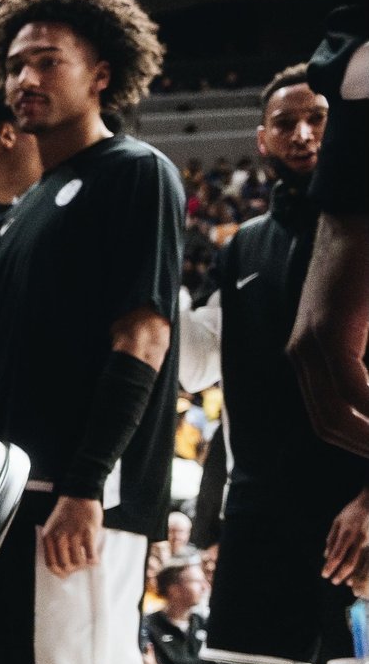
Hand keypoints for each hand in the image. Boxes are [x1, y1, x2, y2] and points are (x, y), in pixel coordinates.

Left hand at [40, 496, 102, 576]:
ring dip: (84, 565)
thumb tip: (60, 563)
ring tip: (87, 560)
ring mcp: (74, 536)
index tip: (65, 574)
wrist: (78, 496)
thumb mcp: (51, 528)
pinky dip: (93, 560)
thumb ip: (53, 543)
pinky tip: (95, 559)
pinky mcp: (88, 533)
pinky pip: (90, 554)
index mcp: (48, 538)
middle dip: (73, 569)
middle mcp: (59, 538)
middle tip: (79, 566)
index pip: (51, 564)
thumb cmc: (66, 513)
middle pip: (65, 565)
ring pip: (78, 562)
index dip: (59, 572)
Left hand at [290, 211, 368, 457]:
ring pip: (336, 415)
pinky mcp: (329, 331)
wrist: (360, 217)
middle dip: (365, 447)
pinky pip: (353, 388)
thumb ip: (366, 363)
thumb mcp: (368, 325)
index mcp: (310, 357)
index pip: (327, 419)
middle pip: (327, 426)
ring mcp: (310, 344)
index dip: (358, 442)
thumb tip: (368, 396)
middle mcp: (302, 355)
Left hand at [327, 491, 368, 585]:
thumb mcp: (338, 521)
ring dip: (355, 575)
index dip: (330, 567)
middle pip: (350, 562)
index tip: (325, 575)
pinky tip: (361, 575)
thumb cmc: (353, 512)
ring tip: (348, 583)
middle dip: (341, 574)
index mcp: (347, 533)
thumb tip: (326, 556)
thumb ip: (331, 539)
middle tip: (334, 581)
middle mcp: (360, 538)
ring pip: (363, 563)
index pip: (337, 555)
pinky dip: (364, 569)